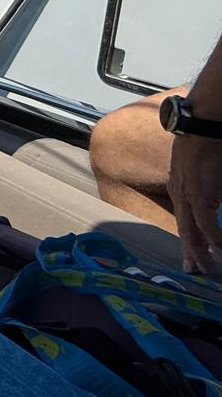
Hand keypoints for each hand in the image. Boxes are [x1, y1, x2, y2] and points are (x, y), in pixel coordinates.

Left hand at [169, 132, 221, 273]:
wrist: (203, 125)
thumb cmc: (208, 143)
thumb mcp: (205, 170)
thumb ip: (209, 187)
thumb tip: (214, 198)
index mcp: (180, 188)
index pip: (184, 218)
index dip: (189, 237)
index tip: (194, 253)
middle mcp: (179, 193)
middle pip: (184, 229)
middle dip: (189, 252)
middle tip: (194, 270)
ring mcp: (186, 195)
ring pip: (190, 231)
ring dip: (200, 252)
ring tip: (206, 268)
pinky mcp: (198, 194)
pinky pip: (205, 223)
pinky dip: (213, 238)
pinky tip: (220, 250)